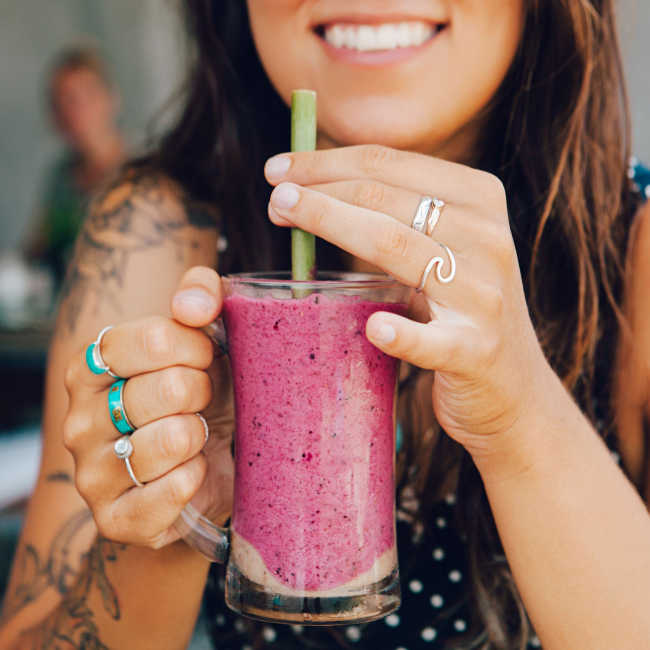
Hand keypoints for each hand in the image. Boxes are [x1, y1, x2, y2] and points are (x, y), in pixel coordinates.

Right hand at [63, 267, 233, 548]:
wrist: (199, 466)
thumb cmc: (199, 395)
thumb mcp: (204, 336)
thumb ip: (201, 295)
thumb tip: (193, 304)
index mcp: (91, 367)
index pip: (154, 339)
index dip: (196, 347)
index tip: (204, 358)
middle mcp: (80, 419)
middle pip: (170, 388)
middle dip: (203, 392)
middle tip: (199, 402)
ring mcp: (92, 473)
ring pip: (173, 439)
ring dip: (200, 435)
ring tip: (194, 436)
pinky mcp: (116, 519)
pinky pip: (172, 492)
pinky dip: (196, 478)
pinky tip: (193, 471)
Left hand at [265, 145, 561, 472]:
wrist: (514, 387)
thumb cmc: (459, 309)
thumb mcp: (441, 250)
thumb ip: (396, 218)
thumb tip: (311, 188)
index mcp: (479, 199)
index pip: (391, 165)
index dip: (328, 161)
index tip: (279, 169)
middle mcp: (487, 237)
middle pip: (388, 198)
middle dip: (321, 190)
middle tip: (273, 196)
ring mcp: (484, 295)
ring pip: (399, 248)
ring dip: (335, 226)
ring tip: (284, 217)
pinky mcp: (477, 351)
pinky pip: (434, 341)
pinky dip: (402, 334)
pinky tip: (373, 328)